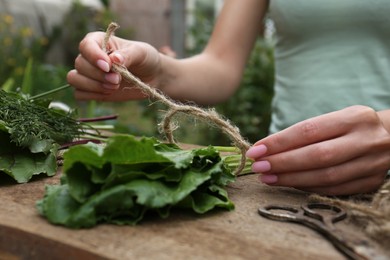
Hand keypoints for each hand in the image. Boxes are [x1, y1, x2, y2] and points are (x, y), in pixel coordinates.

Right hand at [67, 32, 161, 100]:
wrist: (152, 77)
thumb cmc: (145, 59)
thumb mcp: (141, 53)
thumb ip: (128, 55)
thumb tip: (114, 59)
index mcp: (99, 41)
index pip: (86, 46)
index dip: (94, 57)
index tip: (109, 66)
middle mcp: (90, 56)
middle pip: (80, 65)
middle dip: (99, 75)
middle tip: (117, 80)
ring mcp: (89, 74)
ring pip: (74, 79)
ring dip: (93, 86)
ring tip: (114, 86)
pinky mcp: (92, 90)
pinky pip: (79, 94)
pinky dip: (92, 95)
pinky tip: (108, 92)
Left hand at [246, 106, 389, 195]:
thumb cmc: (350, 127)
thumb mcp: (334, 120)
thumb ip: (305, 134)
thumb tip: (266, 149)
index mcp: (353, 118)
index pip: (309, 131)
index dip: (280, 142)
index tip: (256, 150)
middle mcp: (366, 140)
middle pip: (317, 156)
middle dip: (283, 163)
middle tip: (258, 168)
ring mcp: (372, 163)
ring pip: (326, 176)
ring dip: (292, 179)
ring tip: (268, 178)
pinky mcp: (371, 182)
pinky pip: (334, 189)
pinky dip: (309, 188)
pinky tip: (290, 185)